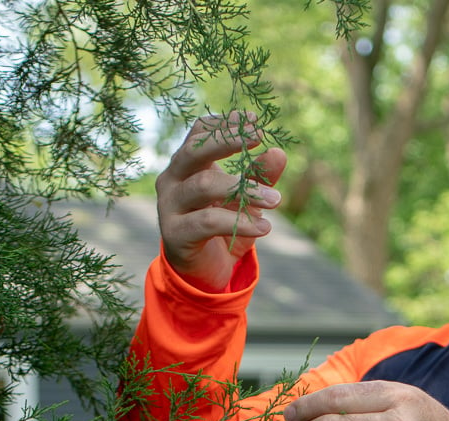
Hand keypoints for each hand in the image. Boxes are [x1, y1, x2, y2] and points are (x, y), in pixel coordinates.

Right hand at [155, 112, 287, 290]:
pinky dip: (240, 222)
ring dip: (245, 190)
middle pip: (195, 151)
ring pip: (204, 186)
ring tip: (276, 200)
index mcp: (188, 165)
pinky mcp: (174, 233)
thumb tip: (279, 152)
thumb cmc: (225, 227)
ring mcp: (169, 206)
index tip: (254, 120)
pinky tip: (265, 228)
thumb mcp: (247, 200)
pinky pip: (208, 221)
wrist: (206, 272)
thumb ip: (259, 176)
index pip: (200, 133)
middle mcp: (173, 180)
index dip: (225, 124)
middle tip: (259, 138)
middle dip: (227, 141)